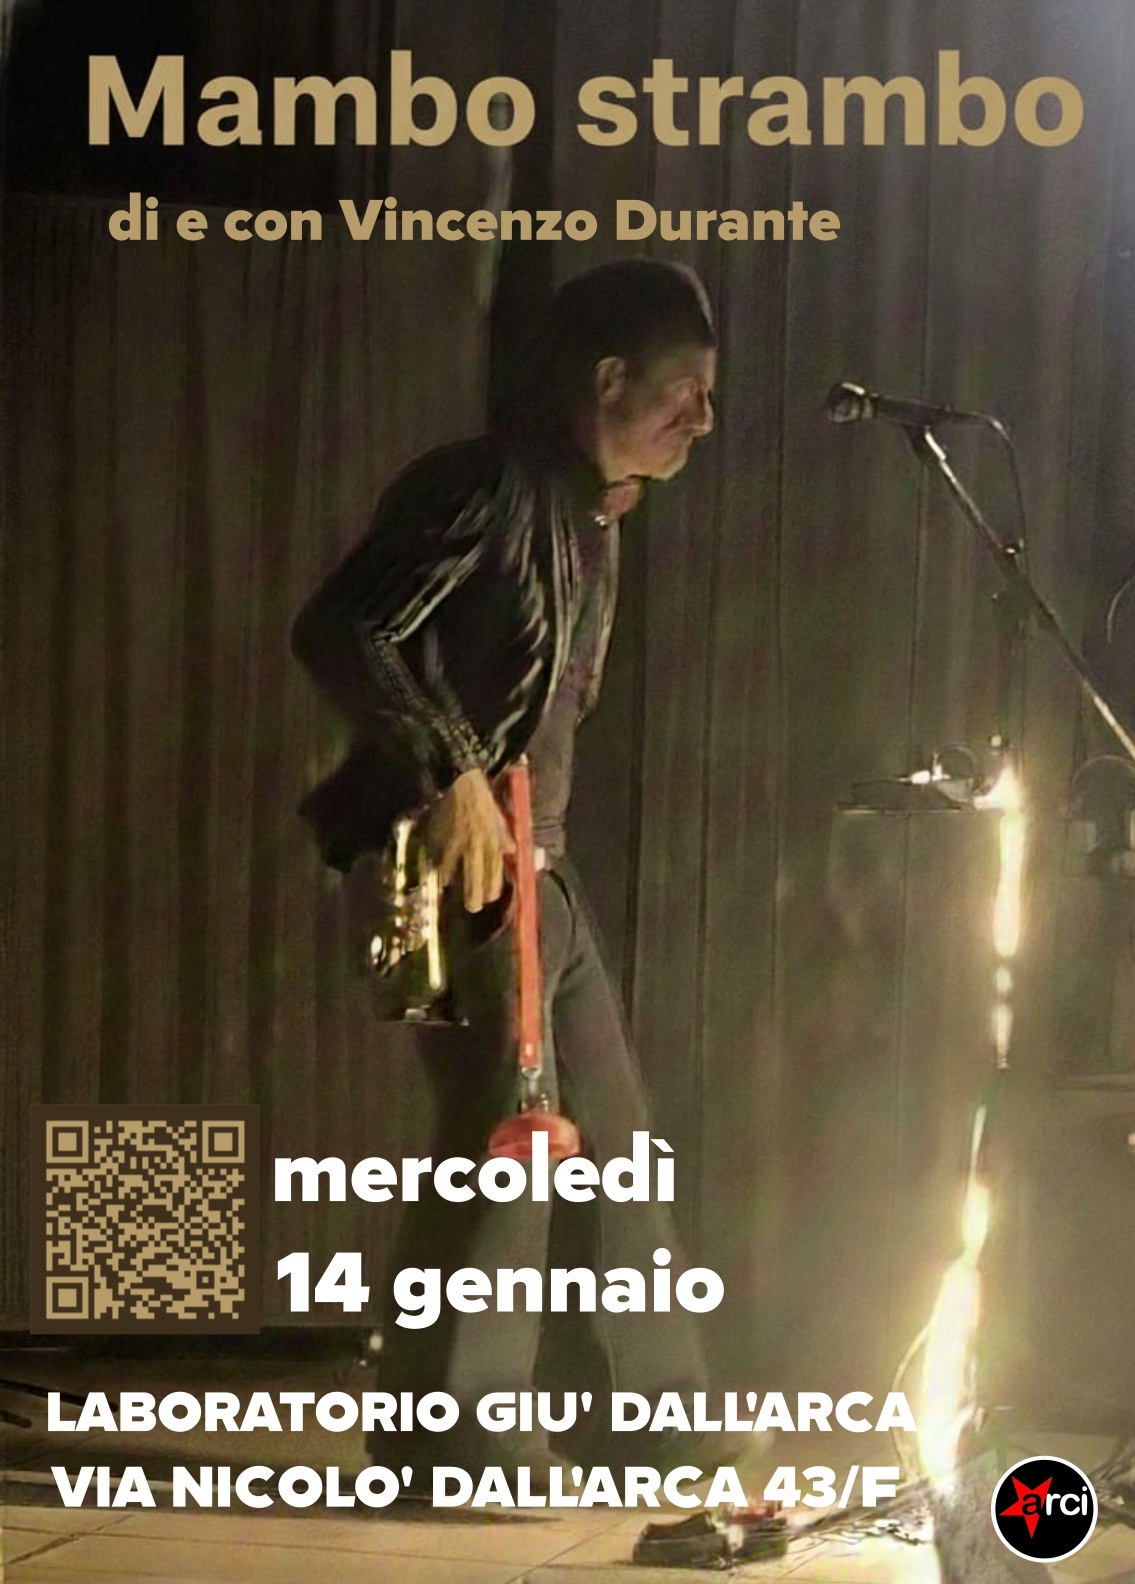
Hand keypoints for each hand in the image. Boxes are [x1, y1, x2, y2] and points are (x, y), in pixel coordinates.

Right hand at [425, 768, 514, 911]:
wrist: (461, 776)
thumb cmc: (483, 796)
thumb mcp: (499, 814)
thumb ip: (505, 834)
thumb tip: (513, 851)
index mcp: (490, 835)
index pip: (493, 866)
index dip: (493, 883)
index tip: (492, 897)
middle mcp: (474, 840)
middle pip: (474, 871)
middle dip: (474, 891)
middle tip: (473, 907)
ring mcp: (455, 838)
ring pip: (452, 863)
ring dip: (451, 876)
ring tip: (448, 885)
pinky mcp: (440, 832)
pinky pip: (437, 851)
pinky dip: (438, 861)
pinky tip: (436, 870)